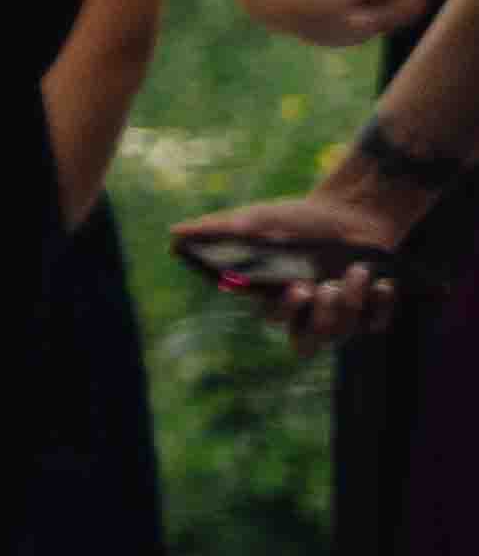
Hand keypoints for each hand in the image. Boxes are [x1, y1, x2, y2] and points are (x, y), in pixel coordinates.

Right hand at [178, 184, 418, 353]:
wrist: (352, 212)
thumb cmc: (300, 220)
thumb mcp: (260, 218)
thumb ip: (220, 229)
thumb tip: (174, 235)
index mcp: (276, 298)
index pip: (272, 318)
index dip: (285, 310)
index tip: (296, 286)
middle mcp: (306, 315)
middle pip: (306, 343)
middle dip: (319, 317)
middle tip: (323, 287)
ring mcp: (339, 317)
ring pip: (342, 333)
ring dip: (350, 300)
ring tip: (355, 269)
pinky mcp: (370, 314)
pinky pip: (375, 325)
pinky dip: (381, 305)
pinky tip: (382, 283)